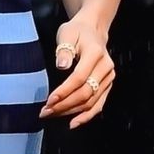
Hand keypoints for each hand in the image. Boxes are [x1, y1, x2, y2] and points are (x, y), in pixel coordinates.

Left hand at [40, 14, 114, 130]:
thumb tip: (62, 66)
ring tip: (52, 115)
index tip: (49, 100)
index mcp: (95, 53)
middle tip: (45, 112)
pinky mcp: (107, 85)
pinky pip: (99, 104)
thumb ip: (64, 49)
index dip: (64, 91)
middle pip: (86, 93)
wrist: (92, 30)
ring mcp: (108, 78)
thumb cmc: (76, 32)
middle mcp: (106, 67)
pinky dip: (87, 116)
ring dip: (71, 112)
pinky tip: (73, 123)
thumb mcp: (66, 34)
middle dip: (64, 105)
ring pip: (91, 101)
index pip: (79, 77)